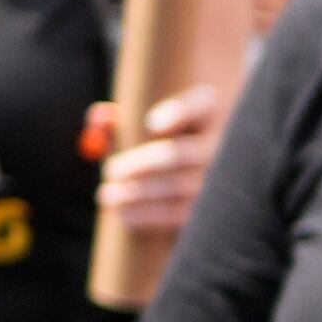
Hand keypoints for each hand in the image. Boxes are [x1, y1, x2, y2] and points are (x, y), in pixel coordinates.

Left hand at [95, 83, 223, 246]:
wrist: (185, 176)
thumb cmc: (155, 141)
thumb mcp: (142, 124)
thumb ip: (121, 120)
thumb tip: (101, 120)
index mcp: (207, 110)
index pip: (199, 107)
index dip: (178, 115)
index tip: (151, 125)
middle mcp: (220, 144)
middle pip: (179, 154)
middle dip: (141, 165)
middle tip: (111, 171)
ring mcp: (219, 178)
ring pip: (177, 187)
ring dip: (139, 193)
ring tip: (108, 195)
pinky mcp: (210, 208)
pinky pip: (179, 212)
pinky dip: (148, 215)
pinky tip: (125, 214)